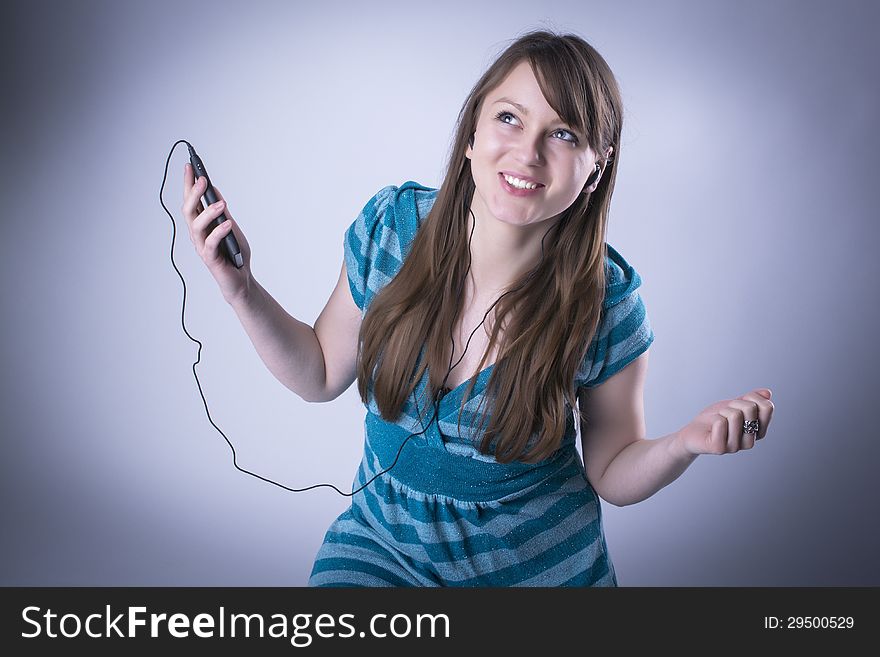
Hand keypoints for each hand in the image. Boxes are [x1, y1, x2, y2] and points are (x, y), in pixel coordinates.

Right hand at [182, 163, 252, 303]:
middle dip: (193, 193)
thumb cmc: (234, 253)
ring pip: (196, 226)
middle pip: (188, 210)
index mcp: (201, 224)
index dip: (188, 183)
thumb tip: (213, 190)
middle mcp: (197, 234)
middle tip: (202, 179)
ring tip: (221, 203)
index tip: (190, 166)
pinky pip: (210, 243)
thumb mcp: (229, 226)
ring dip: (208, 212)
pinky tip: (227, 224)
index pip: (191, 200)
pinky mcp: (209, 258)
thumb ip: (220, 211)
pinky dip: (219, 232)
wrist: (241, 279)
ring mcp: (201, 246)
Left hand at [675, 389, 774, 455]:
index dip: (752, 397)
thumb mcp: (734, 405)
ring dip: (722, 412)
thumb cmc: (714, 418)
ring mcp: (735, 447)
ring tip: (717, 420)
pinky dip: (713, 418)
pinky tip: (710, 428)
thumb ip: (751, 400)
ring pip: (735, 415)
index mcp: (757, 431)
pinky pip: (720, 422)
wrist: (692, 432)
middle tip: (724, 412)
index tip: (739, 402)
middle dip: (733, 404)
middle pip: (750, 408)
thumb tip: (767, 393)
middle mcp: (750, 441)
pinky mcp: (719, 448)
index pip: (767, 407)